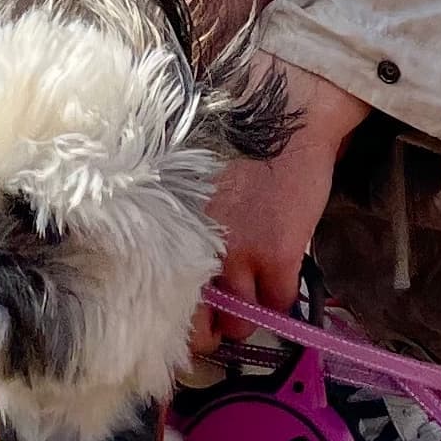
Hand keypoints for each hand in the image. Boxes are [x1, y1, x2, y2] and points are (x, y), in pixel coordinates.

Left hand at [191, 53, 368, 359]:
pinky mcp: (278, 256)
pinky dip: (282, 301)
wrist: (280, 111)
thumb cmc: (231, 137)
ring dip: (249, 315)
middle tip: (223, 315)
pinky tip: (282, 279)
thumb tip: (179, 264)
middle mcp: (193, 252)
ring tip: (256, 294)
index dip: (175, 320)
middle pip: (198, 329)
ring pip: (241, 324)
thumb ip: (181, 228)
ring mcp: (237, 257)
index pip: (157, 305)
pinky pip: (279, 305)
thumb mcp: (186, 187)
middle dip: (212, 328)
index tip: (187, 318)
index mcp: (165, 232)